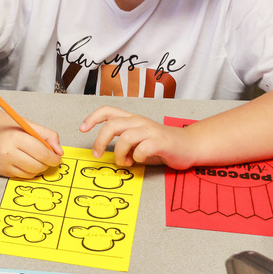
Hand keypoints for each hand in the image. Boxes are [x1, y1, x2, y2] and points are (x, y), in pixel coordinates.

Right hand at [0, 109, 63, 177]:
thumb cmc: (3, 124)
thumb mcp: (26, 123)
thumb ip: (46, 135)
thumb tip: (59, 151)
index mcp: (15, 138)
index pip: (42, 153)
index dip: (53, 157)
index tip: (57, 157)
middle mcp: (7, 153)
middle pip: (37, 166)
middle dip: (46, 164)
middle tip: (47, 157)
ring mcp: (1, 164)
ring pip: (30, 174)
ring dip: (36, 168)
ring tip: (33, 157)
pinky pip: (19, 175)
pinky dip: (25, 170)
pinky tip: (21, 160)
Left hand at [81, 106, 197, 168]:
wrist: (190, 146)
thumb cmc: (161, 146)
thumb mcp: (138, 142)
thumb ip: (122, 144)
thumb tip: (105, 152)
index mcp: (132, 119)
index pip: (108, 111)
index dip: (92, 118)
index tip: (82, 129)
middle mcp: (139, 121)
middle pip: (111, 125)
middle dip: (100, 141)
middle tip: (98, 155)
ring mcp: (150, 130)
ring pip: (125, 137)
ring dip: (120, 154)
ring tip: (125, 162)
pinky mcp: (161, 141)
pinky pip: (142, 148)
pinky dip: (137, 158)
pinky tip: (140, 161)